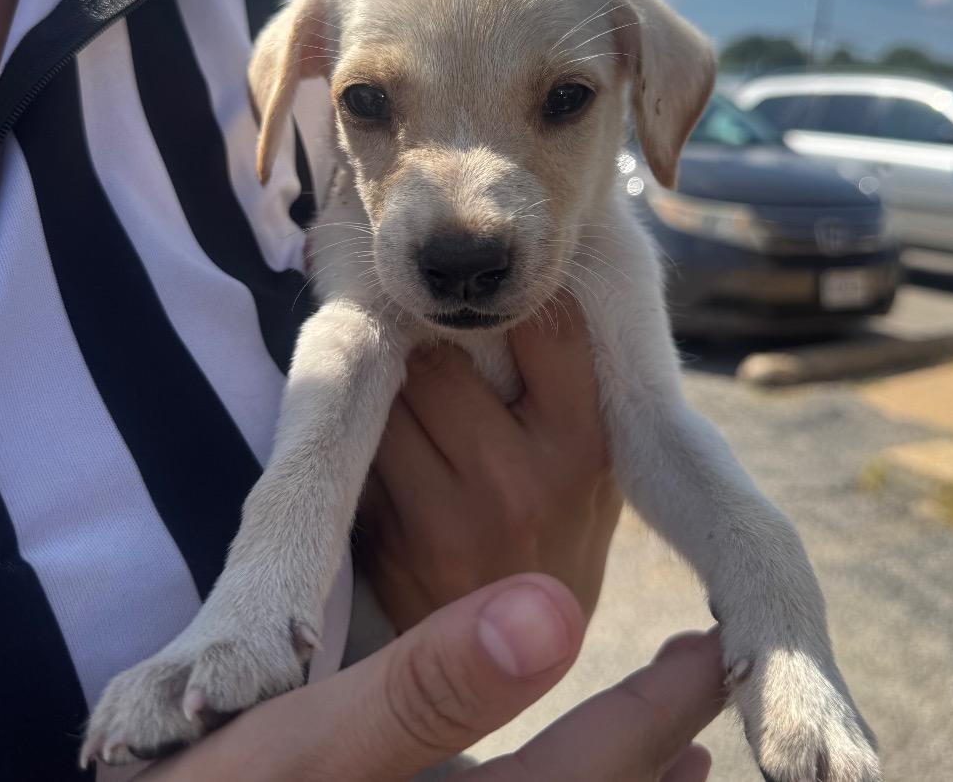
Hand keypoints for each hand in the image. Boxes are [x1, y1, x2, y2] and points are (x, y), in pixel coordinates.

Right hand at [139, 574, 723, 780]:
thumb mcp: (303, 748)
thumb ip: (429, 685)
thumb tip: (555, 609)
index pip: (595, 767)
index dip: (661, 704)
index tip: (713, 646)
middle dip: (655, 744)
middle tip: (704, 679)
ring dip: (617, 778)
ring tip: (675, 753)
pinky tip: (558, 775)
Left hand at [357, 295, 622, 631]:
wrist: (523, 661)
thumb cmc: (561, 528)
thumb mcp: (594, 466)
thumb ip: (567, 393)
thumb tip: (514, 292)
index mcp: (583, 448)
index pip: (546, 327)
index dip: (512, 304)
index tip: (492, 301)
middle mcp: (519, 481)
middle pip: (439, 356)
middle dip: (430, 347)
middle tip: (432, 350)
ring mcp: (448, 518)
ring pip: (386, 397)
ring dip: (388, 389)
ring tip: (412, 404)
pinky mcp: (389, 545)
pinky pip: (358, 452)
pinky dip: (363, 438)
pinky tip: (392, 452)